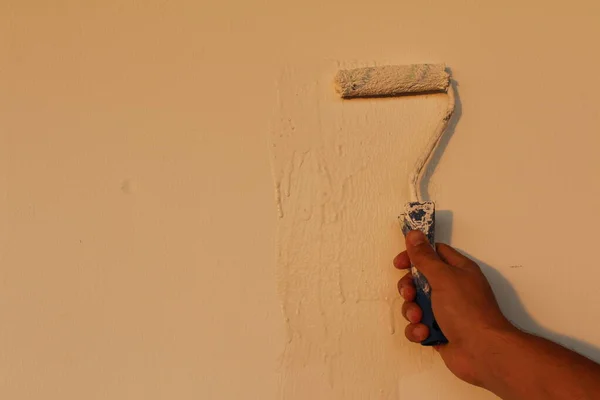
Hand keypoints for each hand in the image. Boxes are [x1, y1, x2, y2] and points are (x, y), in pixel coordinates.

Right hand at [393, 230, 517, 385]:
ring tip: (420, 319)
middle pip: (419, 280)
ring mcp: (445, 311)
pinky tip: (425, 334)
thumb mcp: (444, 277)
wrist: (482, 352)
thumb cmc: (466, 310)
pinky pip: (418, 326)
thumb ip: (425, 257)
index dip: (415, 255)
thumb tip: (414, 233)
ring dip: (412, 311)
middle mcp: (452, 289)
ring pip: (416, 305)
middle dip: (409, 288)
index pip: (434, 253)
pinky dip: (417, 330)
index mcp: (458, 270)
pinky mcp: (439, 332)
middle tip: (409, 295)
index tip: (400, 263)